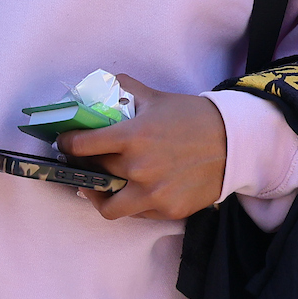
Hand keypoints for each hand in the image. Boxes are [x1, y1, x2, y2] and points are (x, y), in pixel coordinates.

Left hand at [57, 75, 227, 221]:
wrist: (233, 143)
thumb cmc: (192, 117)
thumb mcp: (156, 98)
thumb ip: (124, 90)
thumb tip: (97, 85)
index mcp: (132, 136)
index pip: (82, 145)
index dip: (67, 143)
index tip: (64, 142)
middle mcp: (139, 168)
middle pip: (93, 172)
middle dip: (83, 165)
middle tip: (81, 160)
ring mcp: (153, 193)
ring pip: (108, 206)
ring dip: (99, 195)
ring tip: (97, 186)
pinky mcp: (167, 210)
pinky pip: (136, 212)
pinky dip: (130, 201)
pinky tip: (131, 189)